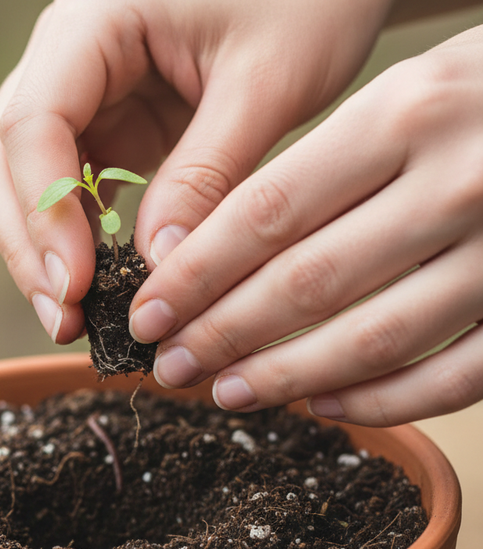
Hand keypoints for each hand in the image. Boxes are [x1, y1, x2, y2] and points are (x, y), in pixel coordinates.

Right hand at [0, 0, 390, 343]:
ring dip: (42, 253)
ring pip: (24, 181)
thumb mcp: (269, 82)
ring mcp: (83, 94)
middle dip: (29, 247)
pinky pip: (69, 190)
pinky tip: (99, 286)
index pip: (33, 123)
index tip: (76, 286)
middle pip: (5, 160)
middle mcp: (68, 55)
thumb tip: (156, 270)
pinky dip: (76, 240)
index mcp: (93, 19)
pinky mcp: (108, 126)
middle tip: (64, 324)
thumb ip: (207, 174)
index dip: (44, 213)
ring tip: (75, 322)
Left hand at [129, 25, 482, 425]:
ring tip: (225, 392)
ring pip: (373, 340)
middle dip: (221, 335)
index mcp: (406, 114)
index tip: (146, 315)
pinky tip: (322, 405)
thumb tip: (208, 255)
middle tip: (170, 366)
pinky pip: (454, 378)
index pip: (267, 214)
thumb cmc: (478, 98)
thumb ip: (317, 168)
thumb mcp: (400, 94)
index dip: (195, 276)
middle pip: (307, 284)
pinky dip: (382, 401)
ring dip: (285, 378)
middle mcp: (460, 182)